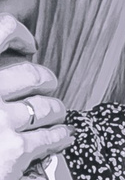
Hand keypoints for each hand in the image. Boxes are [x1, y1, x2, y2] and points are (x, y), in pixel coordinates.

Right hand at [0, 17, 73, 179]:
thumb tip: (4, 70)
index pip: (2, 31)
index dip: (20, 35)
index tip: (28, 46)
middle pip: (34, 74)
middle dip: (45, 80)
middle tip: (45, 86)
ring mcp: (3, 119)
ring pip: (47, 106)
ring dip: (55, 109)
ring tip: (53, 112)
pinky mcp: (17, 148)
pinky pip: (52, 136)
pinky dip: (62, 135)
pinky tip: (62, 136)